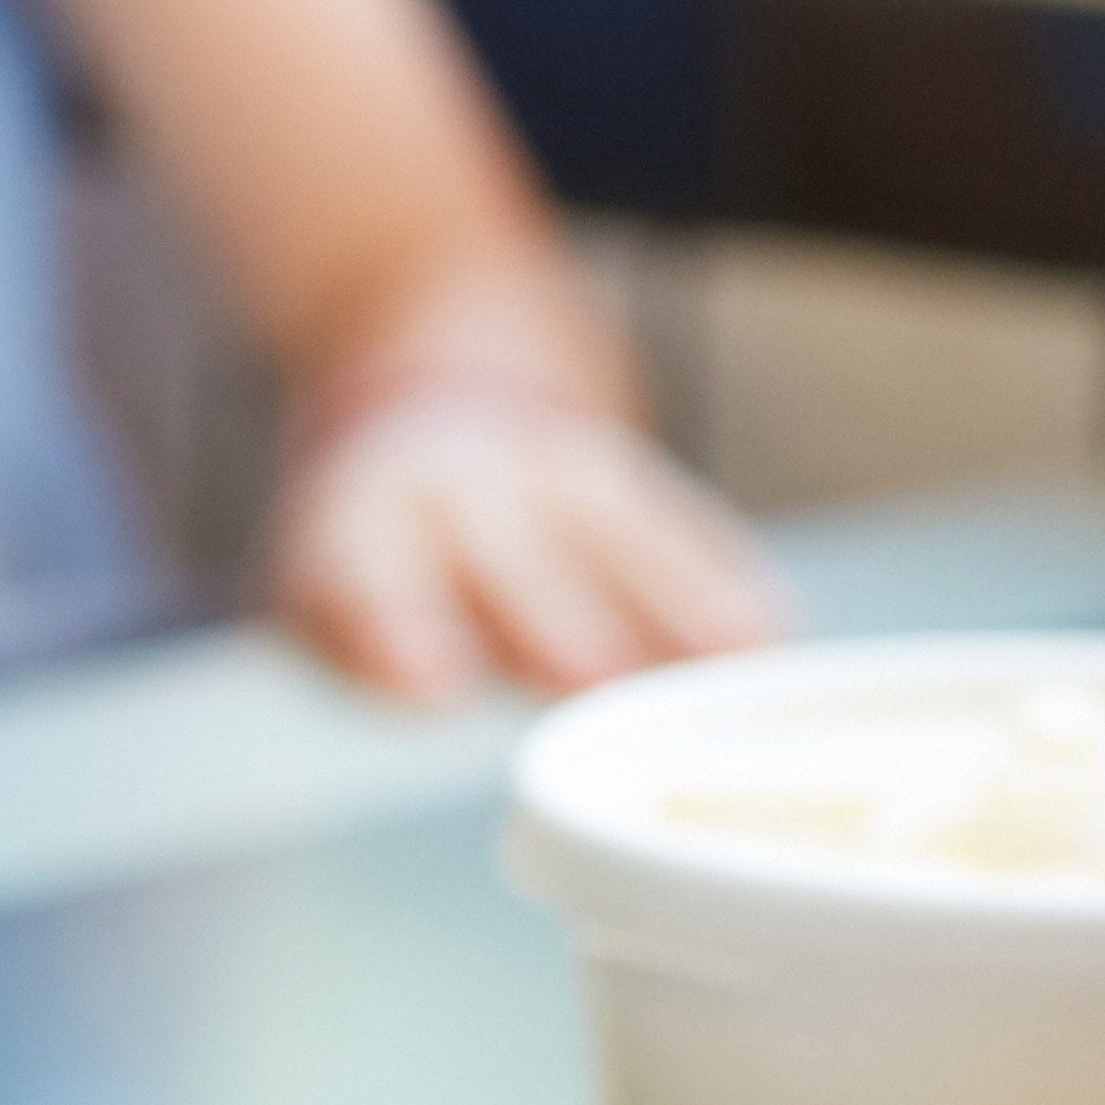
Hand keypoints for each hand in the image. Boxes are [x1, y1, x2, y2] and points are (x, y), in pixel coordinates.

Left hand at [273, 374, 789, 702]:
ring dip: (672, 592)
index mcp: (362, 521)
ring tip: (732, 652)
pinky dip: (722, 574)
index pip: (367, 570)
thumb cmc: (390, 554)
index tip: (436, 685)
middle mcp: (460, 482)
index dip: (397, 624)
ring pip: (613, 526)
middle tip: (594, 673)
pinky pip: (678, 521)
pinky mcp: (625, 478)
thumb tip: (432, 691)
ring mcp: (552, 470)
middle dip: (552, 611)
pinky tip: (768, 626)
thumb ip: (377, 648)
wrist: (438, 413)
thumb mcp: (336, 597)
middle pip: (507, 550)